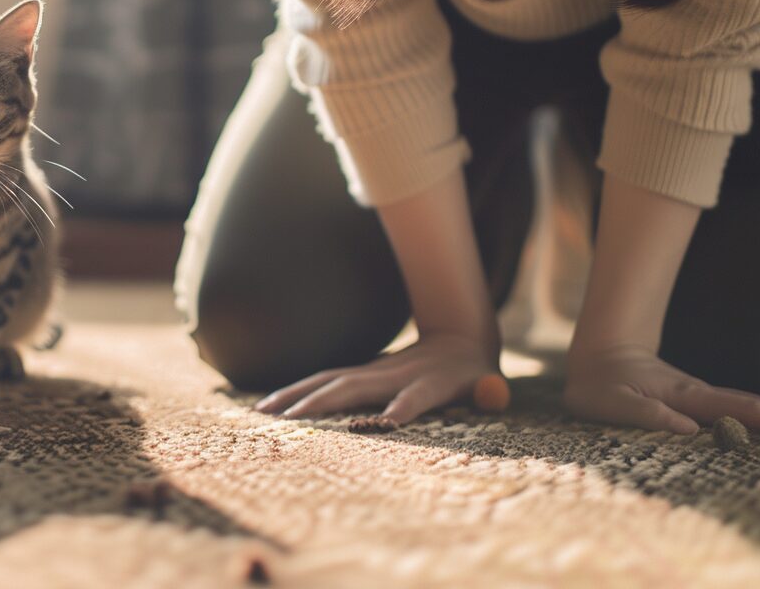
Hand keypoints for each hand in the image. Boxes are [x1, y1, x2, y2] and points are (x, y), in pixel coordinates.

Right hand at [254, 332, 498, 423]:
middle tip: (287, 422)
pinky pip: (322, 382)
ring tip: (263, 413)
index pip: (416, 395)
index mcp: (429, 380)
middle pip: (353, 386)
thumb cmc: (473, 372)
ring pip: (328, 380)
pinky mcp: (358, 374)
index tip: (386, 423)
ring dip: (297, 395)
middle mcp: (393, 374)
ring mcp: (372, 371)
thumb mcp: (489, 382)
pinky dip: (295, 393)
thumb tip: (495, 394)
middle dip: (321, 402)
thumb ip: (491, 390)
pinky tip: (268, 407)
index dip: (403, 406)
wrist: (456, 337)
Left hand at [564, 345, 759, 433]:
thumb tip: (686, 430)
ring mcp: (701, 396)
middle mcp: (700, 394)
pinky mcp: (698, 401)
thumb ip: (646, 413)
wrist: (598, 355)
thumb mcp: (611, 402)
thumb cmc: (599, 385)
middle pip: (753, 405)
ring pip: (749, 404)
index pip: (736, 408)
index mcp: (684, 396)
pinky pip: (738, 408)